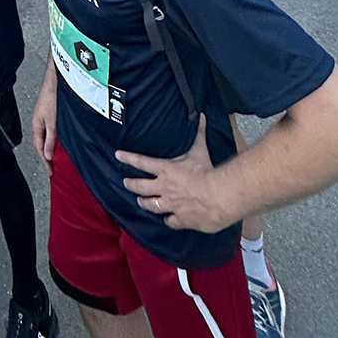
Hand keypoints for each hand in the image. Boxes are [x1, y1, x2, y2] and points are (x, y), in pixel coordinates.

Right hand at [31, 66, 57, 174]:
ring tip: (58, 158)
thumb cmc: (52, 97)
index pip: (39, 148)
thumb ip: (50, 139)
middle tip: (53, 168)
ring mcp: (45, 118)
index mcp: (36, 125)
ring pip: (47, 137)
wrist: (56, 80)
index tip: (50, 172)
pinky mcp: (51, 114)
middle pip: (42, 143)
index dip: (45, 161)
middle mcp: (39, 122)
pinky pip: (52, 131)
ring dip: (52, 148)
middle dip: (47, 156)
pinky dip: (56, 140)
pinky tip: (62, 142)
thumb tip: (48, 155)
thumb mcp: (52, 122)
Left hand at [117, 115, 230, 232]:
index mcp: (165, 170)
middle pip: (141, 187)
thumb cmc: (208, 172)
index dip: (128, 158)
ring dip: (145, 203)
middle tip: (125, 182)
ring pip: (151, 206)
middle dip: (131, 184)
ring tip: (141, 202)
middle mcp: (164, 188)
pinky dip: (168, 220)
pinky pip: (170, 222)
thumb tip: (200, 115)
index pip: (141, 162)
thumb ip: (198, 133)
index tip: (117, 155)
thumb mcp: (200, 150)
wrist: (219, 196)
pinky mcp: (182, 219)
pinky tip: (167, 220)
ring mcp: (171, 205)